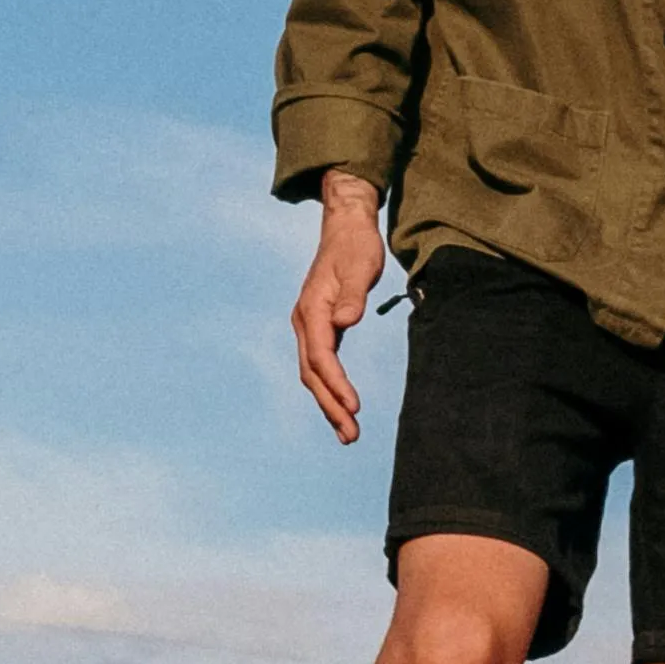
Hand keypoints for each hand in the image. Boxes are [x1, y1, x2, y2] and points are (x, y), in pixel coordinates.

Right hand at [293, 182, 390, 444]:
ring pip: (313, 374)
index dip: (337, 384)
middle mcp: (303, 321)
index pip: (322, 356)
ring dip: (329, 404)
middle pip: (312, 374)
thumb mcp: (361, 266)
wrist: (345, 227)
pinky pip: (320, 366)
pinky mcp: (317, 328)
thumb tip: (345, 322)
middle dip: (330, 407)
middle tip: (351, 436)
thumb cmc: (356, 246)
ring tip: (348, 433)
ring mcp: (307, 326)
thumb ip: (353, 295)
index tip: (355, 407)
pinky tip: (342, 407)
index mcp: (311, 309)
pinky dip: (330, 389)